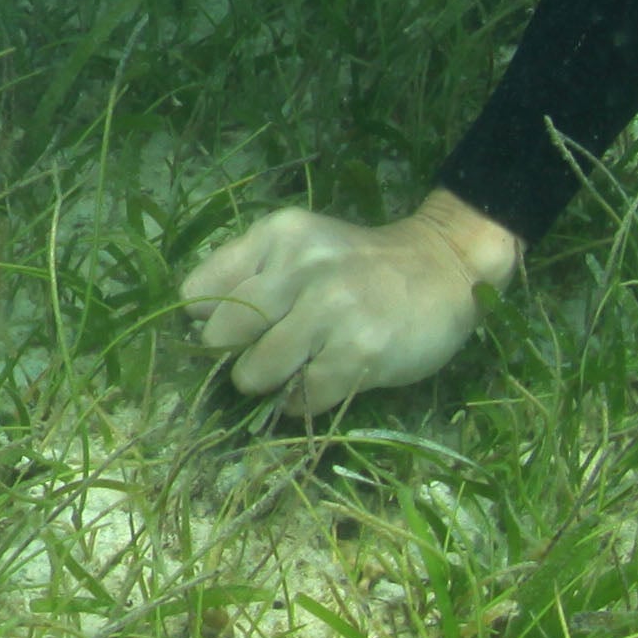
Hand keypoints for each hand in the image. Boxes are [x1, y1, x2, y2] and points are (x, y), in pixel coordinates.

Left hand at [180, 194, 520, 416]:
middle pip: (222, 336)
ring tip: (292, 370)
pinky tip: (320, 383)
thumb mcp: (300, 246)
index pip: (199, 291)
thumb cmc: (358, 265)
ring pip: (257, 372)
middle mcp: (301, 268)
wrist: (443, 270)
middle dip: (234, 355)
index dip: (205, 321)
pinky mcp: (360, 354)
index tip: (227, 331)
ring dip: (266, 383)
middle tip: (260, 355)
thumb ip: (248, 273)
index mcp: (278, 236)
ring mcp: (333, 312)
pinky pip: (303, 397)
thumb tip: (195, 326)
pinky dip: (301, 402)